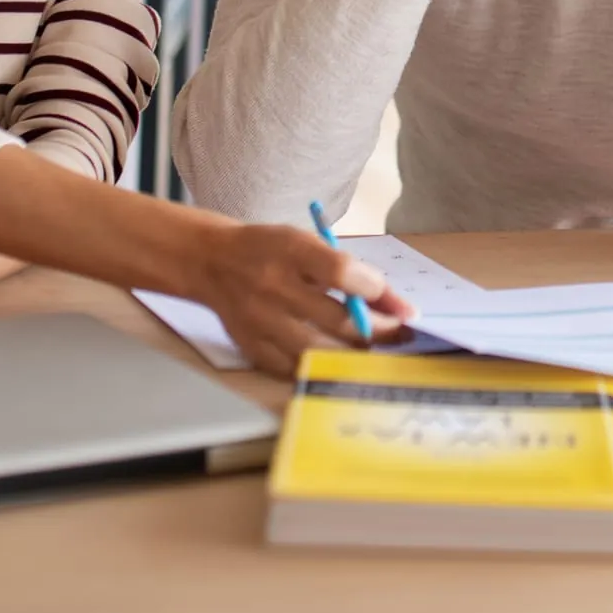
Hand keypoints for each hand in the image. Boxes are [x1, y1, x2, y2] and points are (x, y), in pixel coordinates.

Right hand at [184, 221, 416, 378]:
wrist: (211, 261)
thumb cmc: (270, 249)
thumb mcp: (308, 243)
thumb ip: (351, 271)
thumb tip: (397, 305)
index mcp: (290, 249)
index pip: (339, 272)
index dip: (376, 291)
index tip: (401, 306)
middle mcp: (273, 285)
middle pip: (336, 319)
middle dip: (378, 331)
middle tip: (399, 334)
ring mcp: (260, 321)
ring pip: (318, 351)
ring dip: (352, 354)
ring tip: (371, 348)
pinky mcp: (251, 347)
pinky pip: (295, 368)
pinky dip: (319, 365)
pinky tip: (334, 358)